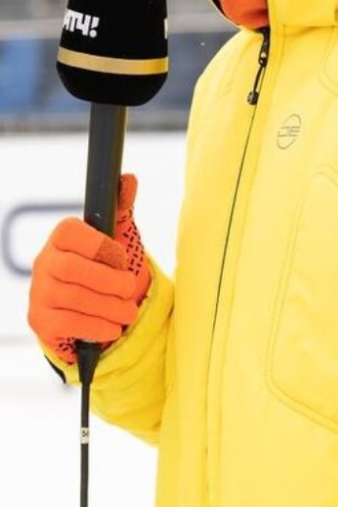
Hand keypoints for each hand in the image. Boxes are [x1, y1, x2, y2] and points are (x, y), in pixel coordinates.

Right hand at [28, 174, 150, 363]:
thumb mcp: (119, 239)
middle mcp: (44, 262)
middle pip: (72, 269)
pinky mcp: (40, 320)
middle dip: (108, 281)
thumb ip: (122, 210)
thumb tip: (129, 179)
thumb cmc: (108, 270)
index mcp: (62, 238)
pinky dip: (96, 326)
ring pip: (73, 298)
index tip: (122, 258)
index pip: (69, 232)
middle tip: (130, 288)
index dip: (99, 245)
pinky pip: (67, 323)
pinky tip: (113, 327)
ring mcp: (38, 292)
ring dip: (109, 307)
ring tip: (128, 312)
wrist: (98, 312)